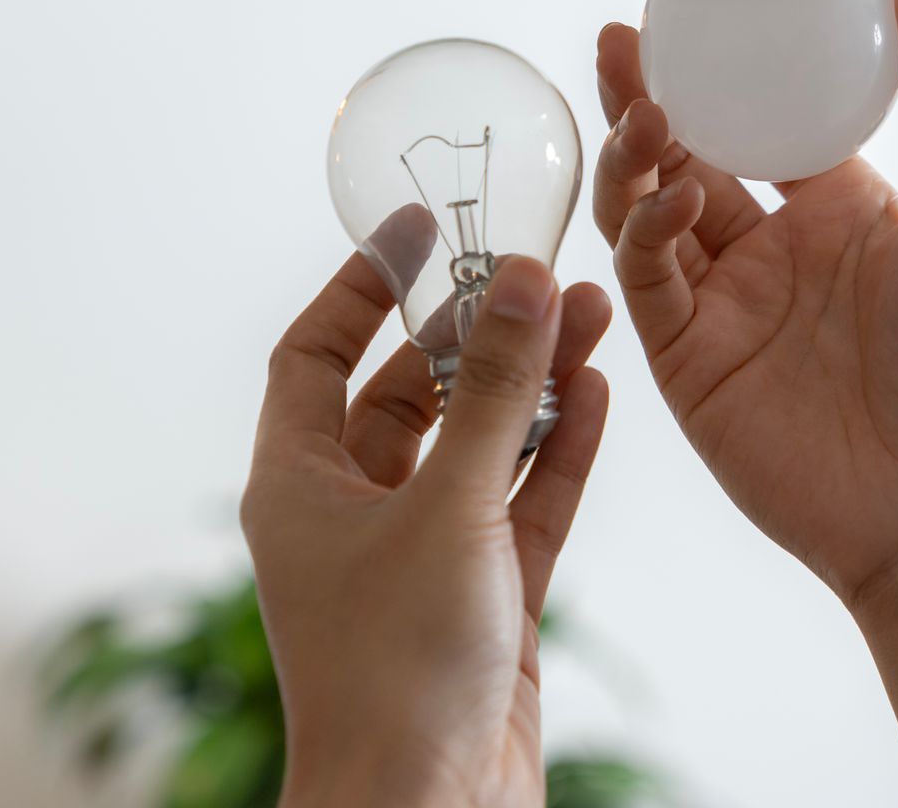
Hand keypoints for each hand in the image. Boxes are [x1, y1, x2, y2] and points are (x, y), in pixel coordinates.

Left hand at [242, 249, 611, 807]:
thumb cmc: (398, 672)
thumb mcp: (446, 509)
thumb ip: (490, 395)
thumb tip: (517, 280)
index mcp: (300, 485)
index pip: (313, 354)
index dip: (359, 285)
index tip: (414, 225)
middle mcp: (355, 512)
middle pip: (410, 392)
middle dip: (472, 332)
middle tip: (532, 270)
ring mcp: (424, 556)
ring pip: (479, 444)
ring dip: (528, 384)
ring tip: (586, 313)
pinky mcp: (486, 599)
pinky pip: (524, 502)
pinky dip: (558, 451)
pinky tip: (596, 393)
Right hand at [595, 0, 897, 805]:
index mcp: (836, 207)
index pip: (761, 117)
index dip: (720, 66)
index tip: (687, 12)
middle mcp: (770, 248)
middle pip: (687, 153)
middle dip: (648, 99)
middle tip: (621, 43)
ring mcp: (722, 303)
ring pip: (648, 209)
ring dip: (638, 157)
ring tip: (642, 111)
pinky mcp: (685, 359)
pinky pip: (646, 279)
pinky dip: (644, 232)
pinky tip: (665, 196)